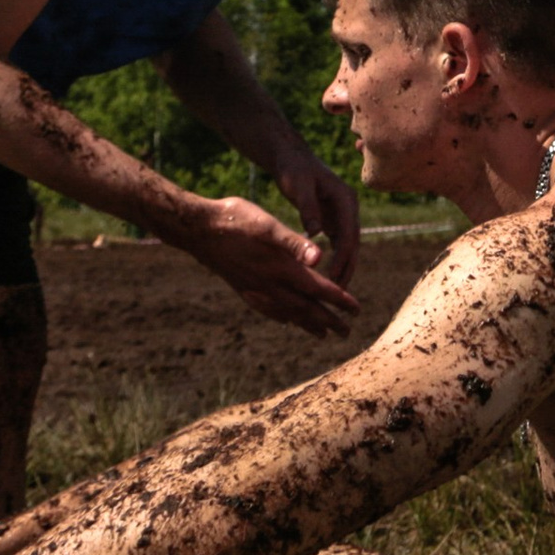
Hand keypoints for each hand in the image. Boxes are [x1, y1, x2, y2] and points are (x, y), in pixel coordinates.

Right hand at [183, 193, 358, 336]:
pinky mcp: (242, 288)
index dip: (339, 300)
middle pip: (306, 308)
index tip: (357, 311)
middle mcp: (269, 285)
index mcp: (281, 268)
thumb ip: (295, 244)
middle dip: (328, 320)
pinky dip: (282, 317)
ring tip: (322, 334)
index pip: (319, 290)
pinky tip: (285, 319)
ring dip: (307, 323)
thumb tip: (320, 259)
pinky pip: (268, 309)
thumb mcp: (268, 225)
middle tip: (346, 332)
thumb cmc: (235, 220)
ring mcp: (254, 289)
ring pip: (288, 312)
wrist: (197, 229)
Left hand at [274, 148, 361, 288]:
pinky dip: (336, 259)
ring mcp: (342, 213)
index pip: (349, 233)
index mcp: (345, 199)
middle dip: (348, 267)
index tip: (333, 277)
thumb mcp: (299, 186)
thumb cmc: (294, 169)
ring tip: (335, 290)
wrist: (291, 157)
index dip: (343, 257)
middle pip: (353, 243)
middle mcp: (349, 208)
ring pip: (348, 246)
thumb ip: (308, 208)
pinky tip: (328, 277)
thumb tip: (315, 233)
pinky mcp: (333, 218)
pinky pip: (338, 243)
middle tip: (339, 292)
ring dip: (344, 266)